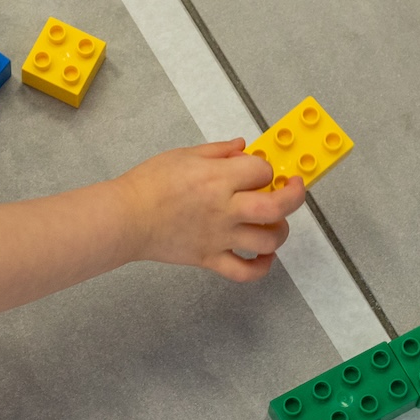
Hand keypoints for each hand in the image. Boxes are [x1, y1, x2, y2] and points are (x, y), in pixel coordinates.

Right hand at [114, 140, 305, 281]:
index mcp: (217, 178)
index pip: (261, 170)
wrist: (125, 217)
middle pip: (277, 207)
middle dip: (294, 197)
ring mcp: (219, 236)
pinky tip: (263, 257)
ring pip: (268, 240)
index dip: (264, 168)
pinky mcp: (210, 258)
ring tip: (273, 224)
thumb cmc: (148, 184)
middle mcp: (224, 208)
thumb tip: (242, 147)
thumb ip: (218, 151)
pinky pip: (244, 272)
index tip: (258, 169)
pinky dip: (261, 267)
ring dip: (279, 232)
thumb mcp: (183, 154)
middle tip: (292, 190)